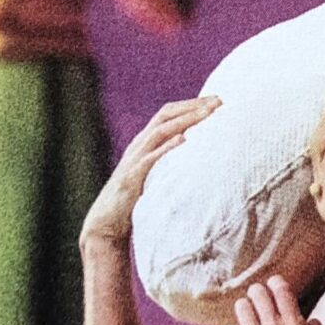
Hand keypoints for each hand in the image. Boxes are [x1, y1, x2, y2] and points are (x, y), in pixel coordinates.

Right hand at [80, 96, 220, 249]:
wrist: (106, 223)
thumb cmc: (133, 201)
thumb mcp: (153, 174)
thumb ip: (167, 161)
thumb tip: (194, 154)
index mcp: (144, 142)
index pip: (168, 114)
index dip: (191, 104)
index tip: (217, 100)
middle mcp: (139, 145)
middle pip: (165, 115)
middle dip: (192, 106)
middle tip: (218, 101)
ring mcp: (134, 159)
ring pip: (160, 131)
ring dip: (185, 120)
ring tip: (207, 114)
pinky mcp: (132, 177)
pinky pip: (150, 158)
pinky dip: (166, 147)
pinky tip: (183, 140)